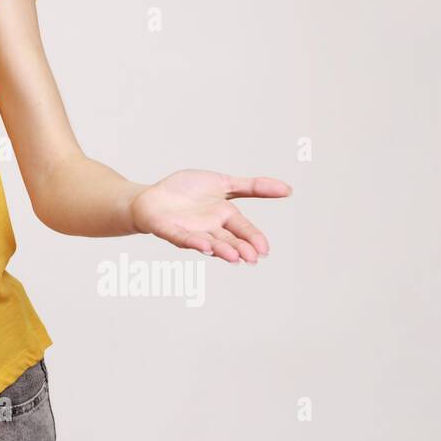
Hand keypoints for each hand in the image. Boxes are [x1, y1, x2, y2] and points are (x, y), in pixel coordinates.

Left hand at [129, 169, 290, 263]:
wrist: (153, 195)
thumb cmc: (187, 191)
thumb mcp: (222, 182)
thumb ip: (252, 187)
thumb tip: (288, 189)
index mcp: (224, 216)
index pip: (243, 229)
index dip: (254, 239)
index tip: (264, 250)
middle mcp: (210, 228)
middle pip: (229, 240)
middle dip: (240, 249)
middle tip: (252, 258)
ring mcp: (190, 231)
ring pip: (209, 243)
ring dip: (221, 250)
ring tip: (233, 256)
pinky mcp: (170, 230)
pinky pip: (182, 238)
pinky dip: (193, 242)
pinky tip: (204, 246)